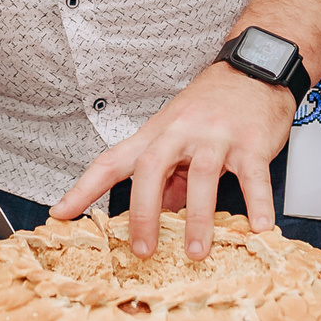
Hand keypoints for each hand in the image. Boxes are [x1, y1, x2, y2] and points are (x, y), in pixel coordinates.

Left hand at [50, 62, 292, 259]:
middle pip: (150, 168)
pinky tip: (259, 227)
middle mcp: (181, 132)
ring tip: (195, 252)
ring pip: (202, 175)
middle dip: (143, 212)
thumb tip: (157, 217)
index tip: (61, 214)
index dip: (84, 188)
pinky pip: (253, 176)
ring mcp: (216, 136)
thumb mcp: (179, 135)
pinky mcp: (252, 142)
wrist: (255, 69)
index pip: (112, 161)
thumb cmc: (213, 104)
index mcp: (156, 134)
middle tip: (143, 250)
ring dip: (197, 218)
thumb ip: (168, 177)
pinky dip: (257, 203)